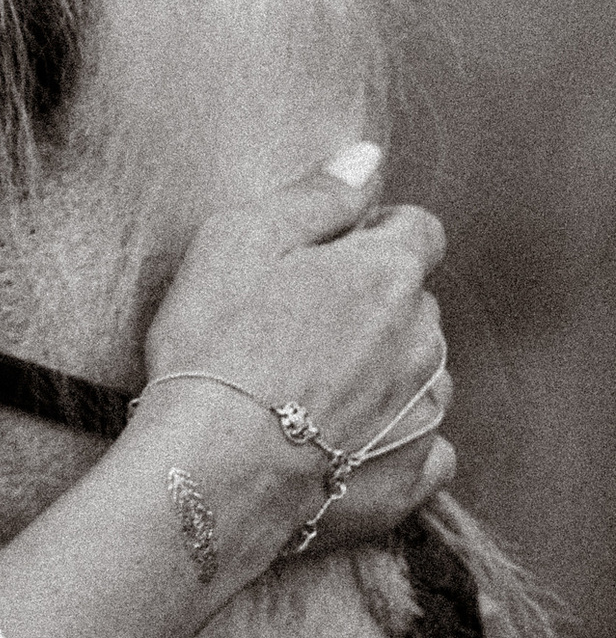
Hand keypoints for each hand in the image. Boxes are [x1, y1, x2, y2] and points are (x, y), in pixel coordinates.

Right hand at [0, 143, 453, 637]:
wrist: (212, 467)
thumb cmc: (214, 344)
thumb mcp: (241, 239)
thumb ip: (317, 195)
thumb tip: (368, 158)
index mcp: (387, 273)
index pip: (418, 230)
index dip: (375, 234)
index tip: (327, 255)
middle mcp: (423, 339)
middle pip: (416, 303)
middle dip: (374, 305)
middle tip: (298, 325)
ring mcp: (423, 414)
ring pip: (424, 374)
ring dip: (386, 371)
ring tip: (313, 389)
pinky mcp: (410, 480)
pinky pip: (425, 450)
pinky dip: (395, 443)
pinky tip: (345, 445)